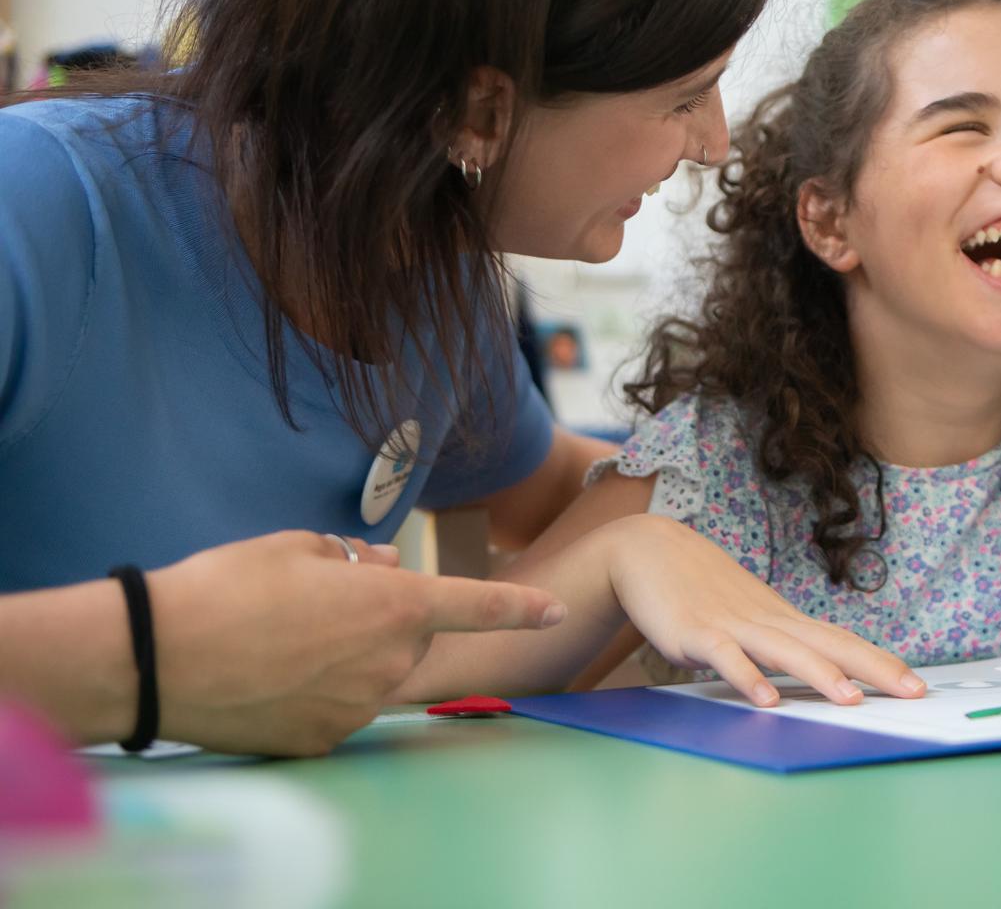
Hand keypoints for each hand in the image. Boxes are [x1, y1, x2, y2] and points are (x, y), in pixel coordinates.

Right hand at [148, 531, 564, 755]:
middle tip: (312, 606)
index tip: (554, 611)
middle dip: (379, 621)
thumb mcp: (296, 548)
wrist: (155, 658)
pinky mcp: (322, 742)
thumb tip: (382, 566)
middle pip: (408, 640)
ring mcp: (358, 709)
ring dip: (344, 658)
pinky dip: (314, 693)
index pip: (478, 605)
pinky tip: (266, 678)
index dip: (521, 608)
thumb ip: (354, 559)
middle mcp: (388, 662)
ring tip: (276, 642)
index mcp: (394, 605)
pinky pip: (336, 710)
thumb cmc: (226, 588)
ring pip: (371, 676)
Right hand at [599, 514, 925, 706]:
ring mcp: (733, 625)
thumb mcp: (748, 619)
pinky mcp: (696, 633)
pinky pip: (726, 657)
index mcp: (784, 621)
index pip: (843, 641)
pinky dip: (747, 676)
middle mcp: (768, 621)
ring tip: (850, 699)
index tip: (919, 685)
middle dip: (874, 669)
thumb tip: (816, 672)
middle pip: (829, 645)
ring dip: (819, 674)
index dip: (881, 662)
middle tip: (913, 692)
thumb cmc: (702, 591)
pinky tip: (765, 699)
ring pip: (784, 650)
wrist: (648, 550)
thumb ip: (778, 645)